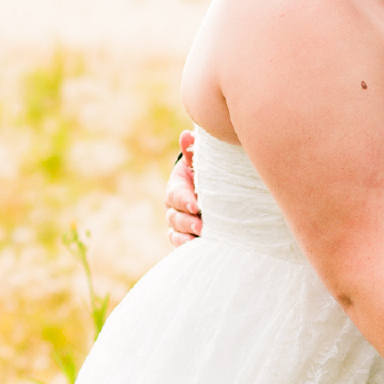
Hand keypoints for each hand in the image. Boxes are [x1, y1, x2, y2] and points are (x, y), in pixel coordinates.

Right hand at [166, 131, 201, 245]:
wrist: (209, 190)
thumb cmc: (205, 174)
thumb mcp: (200, 163)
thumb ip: (193, 152)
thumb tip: (187, 135)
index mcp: (176, 187)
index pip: (176, 195)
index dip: (185, 201)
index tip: (196, 206)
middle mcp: (173, 207)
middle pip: (175, 217)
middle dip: (188, 222)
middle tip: (201, 227)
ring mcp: (177, 223)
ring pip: (176, 232)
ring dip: (186, 237)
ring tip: (200, 238)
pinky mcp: (183, 236)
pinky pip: (180, 244)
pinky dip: (186, 247)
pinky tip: (198, 248)